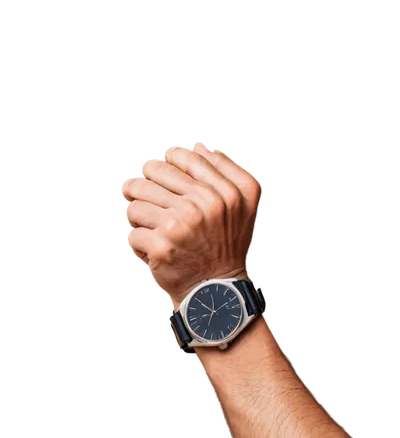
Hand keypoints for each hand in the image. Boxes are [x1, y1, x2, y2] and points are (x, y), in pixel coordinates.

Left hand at [120, 142, 262, 309]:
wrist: (217, 290)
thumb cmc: (225, 246)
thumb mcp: (244, 206)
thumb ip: (227, 172)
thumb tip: (198, 147)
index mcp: (227, 192)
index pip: (185, 156)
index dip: (168, 161)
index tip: (162, 175)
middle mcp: (207, 204)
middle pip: (154, 171)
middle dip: (143, 182)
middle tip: (141, 195)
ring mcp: (182, 225)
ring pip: (136, 200)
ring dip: (138, 214)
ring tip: (148, 225)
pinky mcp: (162, 246)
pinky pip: (132, 232)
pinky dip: (139, 242)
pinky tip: (152, 249)